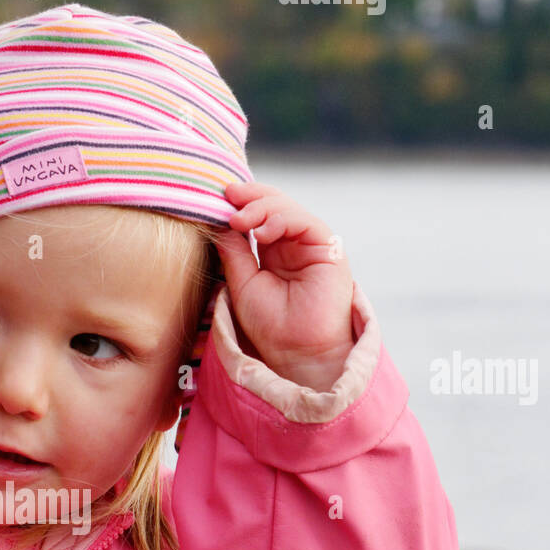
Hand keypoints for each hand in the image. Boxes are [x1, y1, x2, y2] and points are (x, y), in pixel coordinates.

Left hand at [216, 180, 355, 390]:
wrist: (297, 353)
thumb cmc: (272, 327)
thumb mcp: (242, 284)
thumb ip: (234, 253)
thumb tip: (220, 223)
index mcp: (275, 251)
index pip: (260, 215)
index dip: (242, 203)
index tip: (219, 198)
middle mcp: (296, 244)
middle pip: (275, 205)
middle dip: (251, 197)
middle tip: (228, 196)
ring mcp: (313, 246)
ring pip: (289, 209)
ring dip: (261, 208)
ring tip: (239, 220)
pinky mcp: (329, 250)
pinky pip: (306, 222)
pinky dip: (282, 219)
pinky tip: (262, 231)